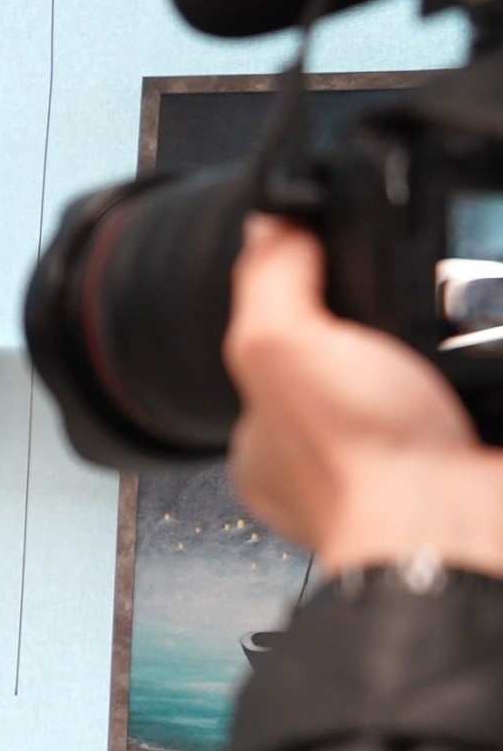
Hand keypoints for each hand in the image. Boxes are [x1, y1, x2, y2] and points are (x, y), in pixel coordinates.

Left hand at [224, 214, 502, 573]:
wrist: (452, 526)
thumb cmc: (359, 462)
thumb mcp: (280, 344)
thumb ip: (270, 280)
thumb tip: (271, 224)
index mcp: (268, 440)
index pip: (276, 356)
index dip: (301, 309)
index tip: (331, 271)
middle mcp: (331, 460)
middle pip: (357, 368)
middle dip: (384, 334)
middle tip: (409, 311)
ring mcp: (401, 466)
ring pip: (421, 385)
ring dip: (447, 347)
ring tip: (455, 324)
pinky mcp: (464, 462)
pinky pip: (479, 398)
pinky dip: (489, 370)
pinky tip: (488, 354)